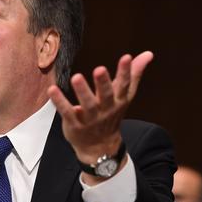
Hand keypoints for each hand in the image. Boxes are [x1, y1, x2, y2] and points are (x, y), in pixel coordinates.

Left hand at [47, 51, 153, 182]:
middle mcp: (106, 109)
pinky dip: (60, 101)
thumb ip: (134, 74)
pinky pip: (67, 112)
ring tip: (76, 77)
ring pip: (87, 104)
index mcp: (118, 101)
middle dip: (103, 83)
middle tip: (100, 69)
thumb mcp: (124, 96)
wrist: (100, 147)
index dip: (126, 71)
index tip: (127, 57)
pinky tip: (53, 89)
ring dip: (82, 91)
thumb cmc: (111, 115)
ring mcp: (90, 118)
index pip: (124, 85)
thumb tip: (148, 54)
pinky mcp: (75, 124)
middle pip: (106, 95)